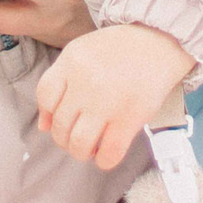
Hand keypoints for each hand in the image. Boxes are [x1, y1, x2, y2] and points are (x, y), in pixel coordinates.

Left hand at [35, 24, 193, 170]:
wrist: (158, 42)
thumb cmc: (119, 49)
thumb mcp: (81, 53)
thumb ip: (59, 83)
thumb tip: (43, 125)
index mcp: (72, 61)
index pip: (45, 97)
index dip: (48, 114)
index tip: (59, 118)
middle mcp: (86, 82)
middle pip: (60, 125)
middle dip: (64, 138)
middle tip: (75, 136)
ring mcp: (108, 102)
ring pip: (79, 143)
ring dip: (80, 152)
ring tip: (88, 148)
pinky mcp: (130, 118)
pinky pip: (109, 152)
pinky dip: (104, 160)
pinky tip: (105, 154)